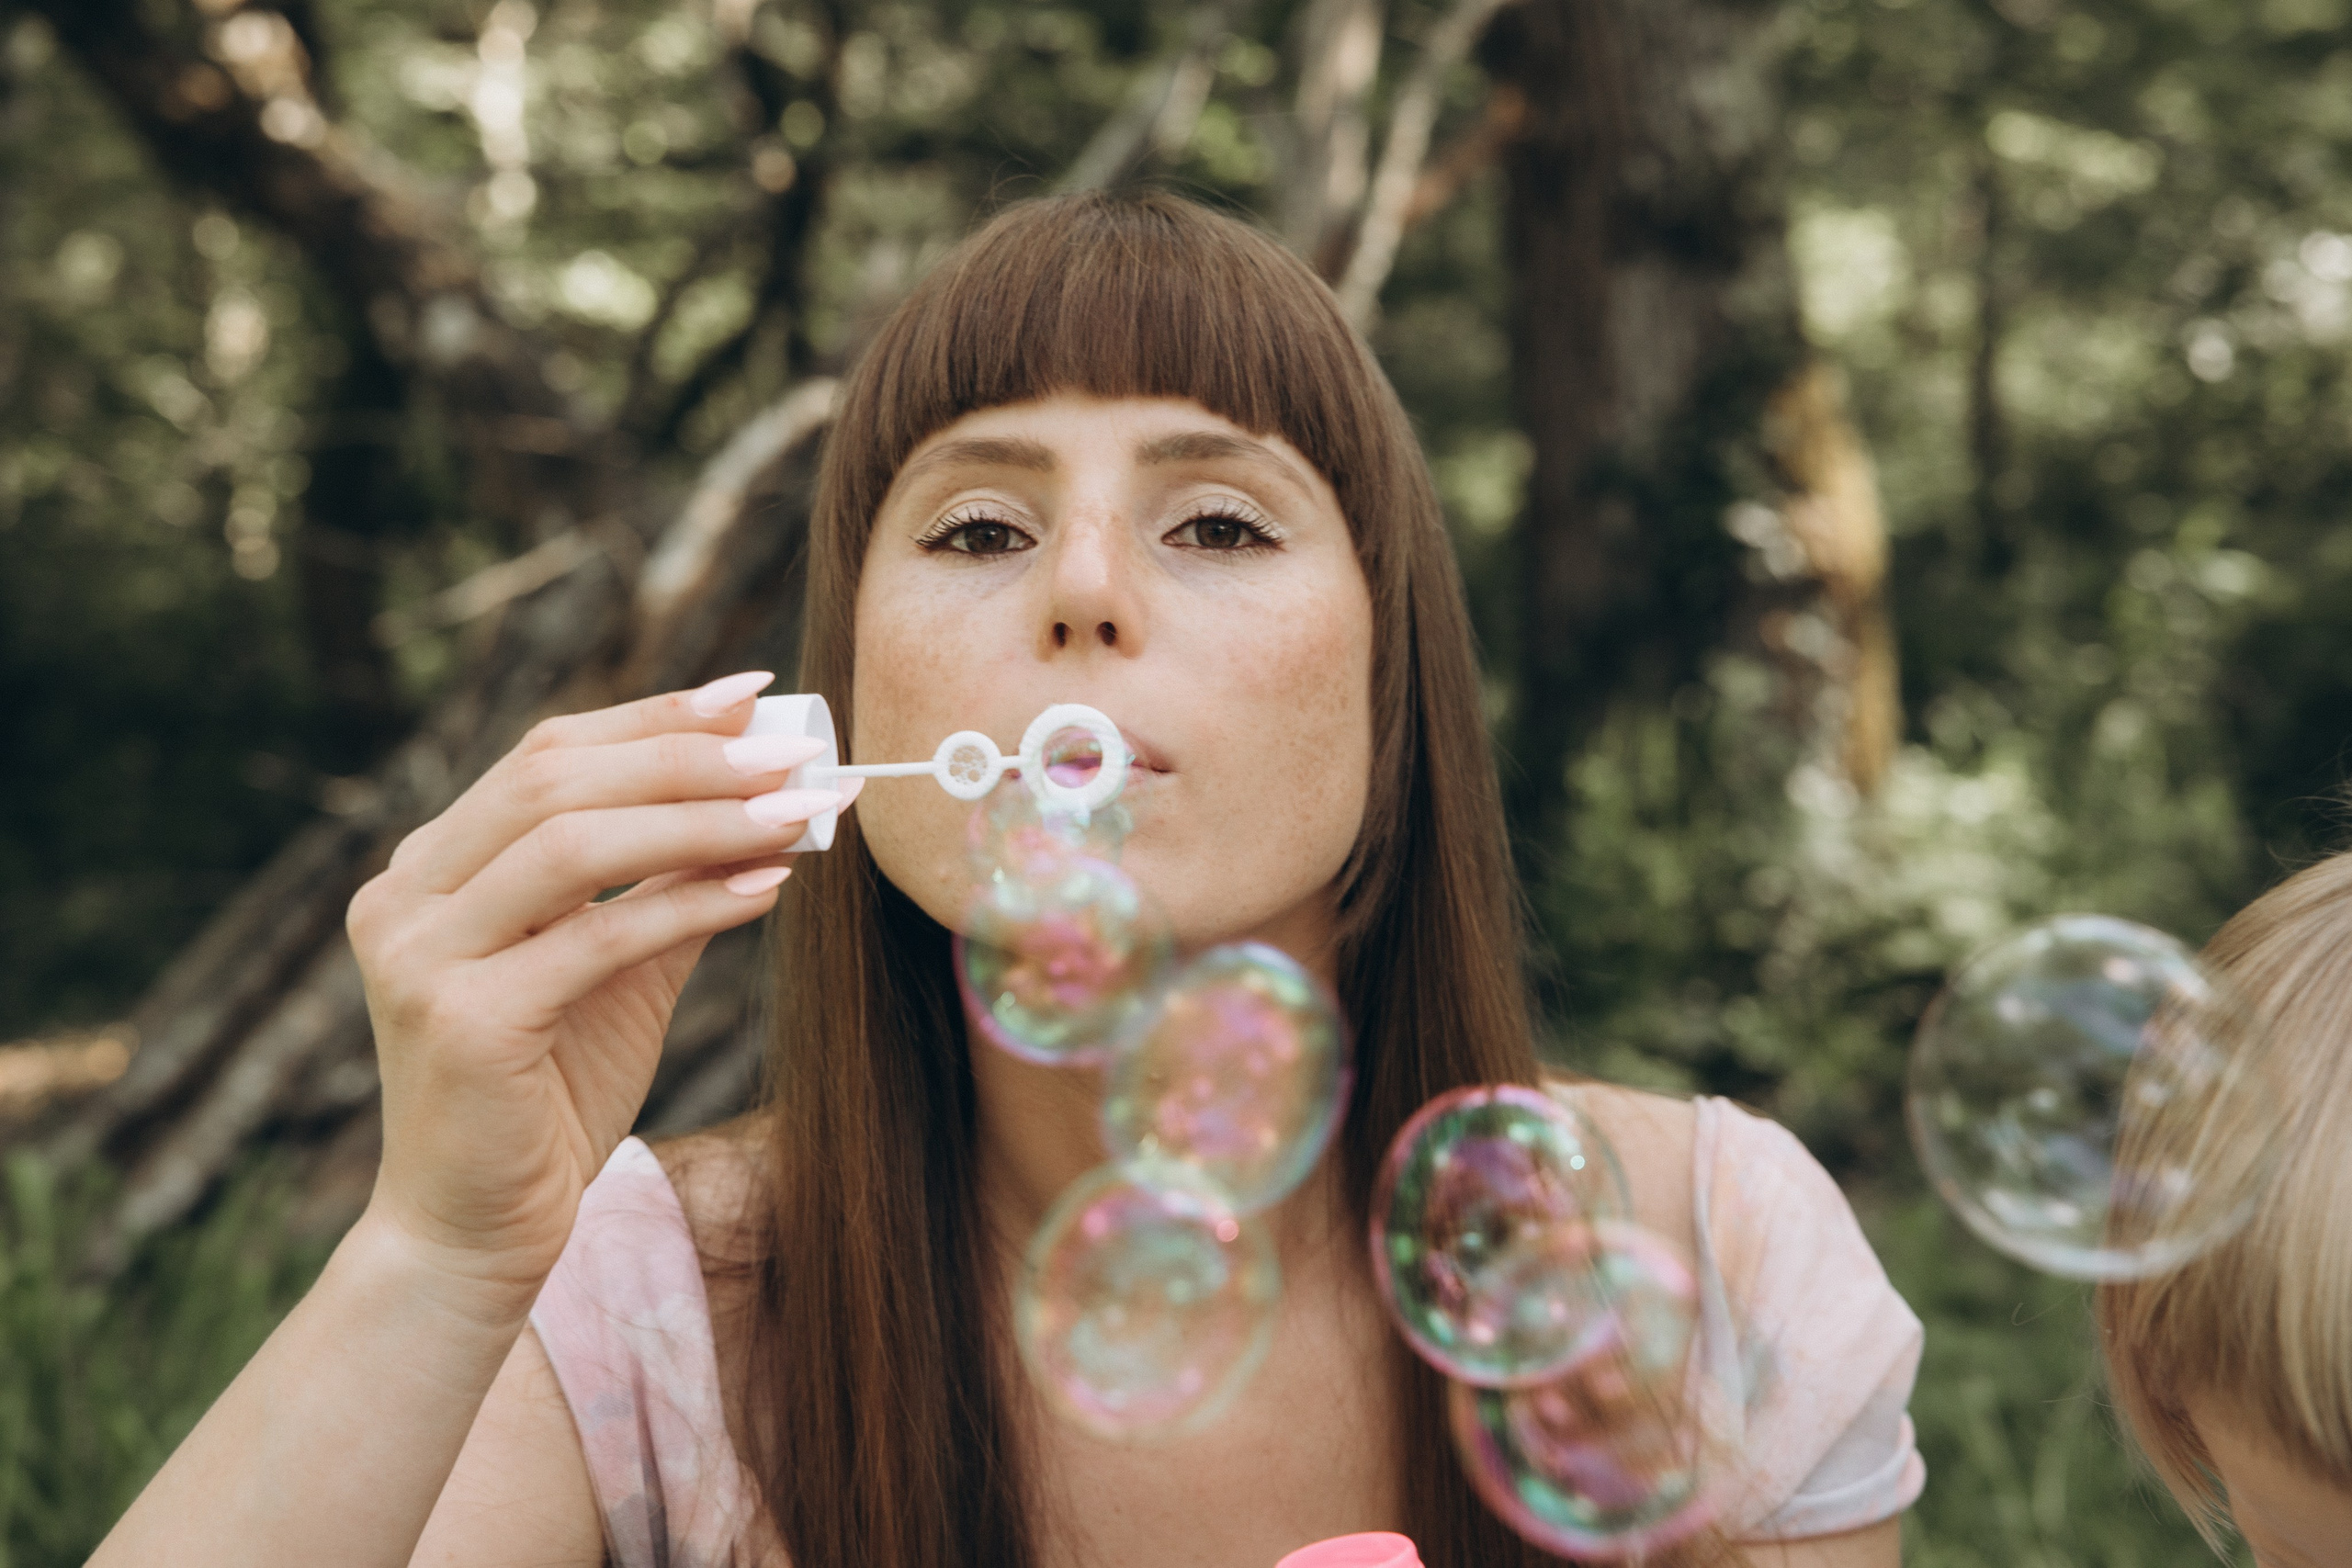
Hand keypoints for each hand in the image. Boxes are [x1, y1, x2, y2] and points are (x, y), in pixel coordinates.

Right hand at [345, 671, 849, 1306]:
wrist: (477, 1231)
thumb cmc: (548, 1095)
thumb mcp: (616, 969)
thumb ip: (666, 883)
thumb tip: (762, 795)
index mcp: (431, 868)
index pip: (546, 755)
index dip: (653, 715)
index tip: (753, 692)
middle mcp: (406, 896)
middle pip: (555, 779)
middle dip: (689, 756)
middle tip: (796, 750)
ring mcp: (422, 957)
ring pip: (573, 844)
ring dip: (701, 817)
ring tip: (797, 809)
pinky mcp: (463, 1023)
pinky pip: (599, 939)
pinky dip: (692, 903)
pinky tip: (767, 887)